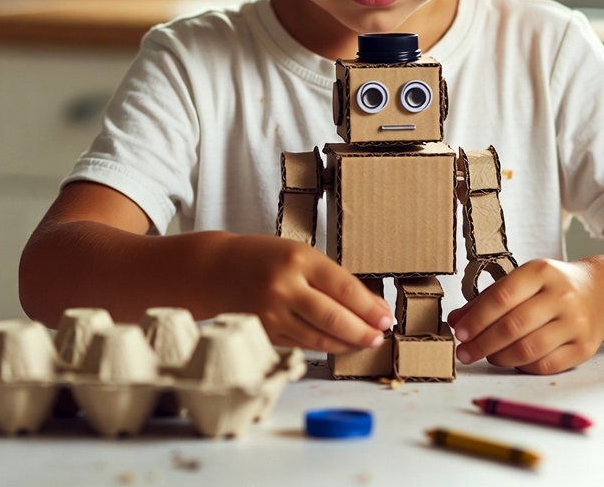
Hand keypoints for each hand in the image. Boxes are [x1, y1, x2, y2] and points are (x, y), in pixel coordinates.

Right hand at [214, 235, 391, 352]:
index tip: (386, 317)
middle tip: (380, 336)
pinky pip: (302, 345)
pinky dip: (325, 347)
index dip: (369, 308)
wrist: (217, 270)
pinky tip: (339, 345)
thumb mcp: (300, 255)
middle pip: (334, 318)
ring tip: (365, 342)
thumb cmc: (265, 258)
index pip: (344, 289)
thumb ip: (333, 280)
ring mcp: (272, 314)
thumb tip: (371, 306)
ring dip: (347, 343)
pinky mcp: (265, 334)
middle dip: (362, 331)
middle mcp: (284, 287)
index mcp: (298, 260)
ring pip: (319, 338)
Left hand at [446, 259, 603, 373]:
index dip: (477, 318)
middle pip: (513, 325)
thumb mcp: (522, 281)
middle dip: (483, 343)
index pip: (502, 297)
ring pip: (528, 348)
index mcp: (541, 272)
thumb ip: (489, 299)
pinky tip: (511, 361)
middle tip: (464, 353)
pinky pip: (546, 365)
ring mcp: (575, 322)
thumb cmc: (550, 287)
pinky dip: (522, 367)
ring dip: (499, 357)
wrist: (598, 294)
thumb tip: (456, 320)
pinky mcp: (584, 348)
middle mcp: (561, 296)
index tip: (459, 332)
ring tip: (486, 357)